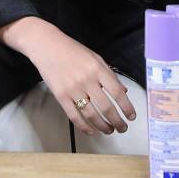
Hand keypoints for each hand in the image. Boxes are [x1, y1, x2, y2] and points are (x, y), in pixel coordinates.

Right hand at [21, 26, 135, 135]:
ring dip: (103, 126)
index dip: (126, 107)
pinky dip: (84, 126)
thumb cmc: (72, 50)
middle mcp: (87, 80)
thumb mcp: (95, 57)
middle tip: (123, 128)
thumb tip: (123, 91)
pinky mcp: (60, 96)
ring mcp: (73, 89)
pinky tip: (91, 131)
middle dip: (117, 121)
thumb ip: (109, 74)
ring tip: (110, 130)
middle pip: (106, 107)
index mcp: (98, 69)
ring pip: (91, 115)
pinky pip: (74, 116)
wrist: (47, 46)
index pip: (117, 92)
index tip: (131, 116)